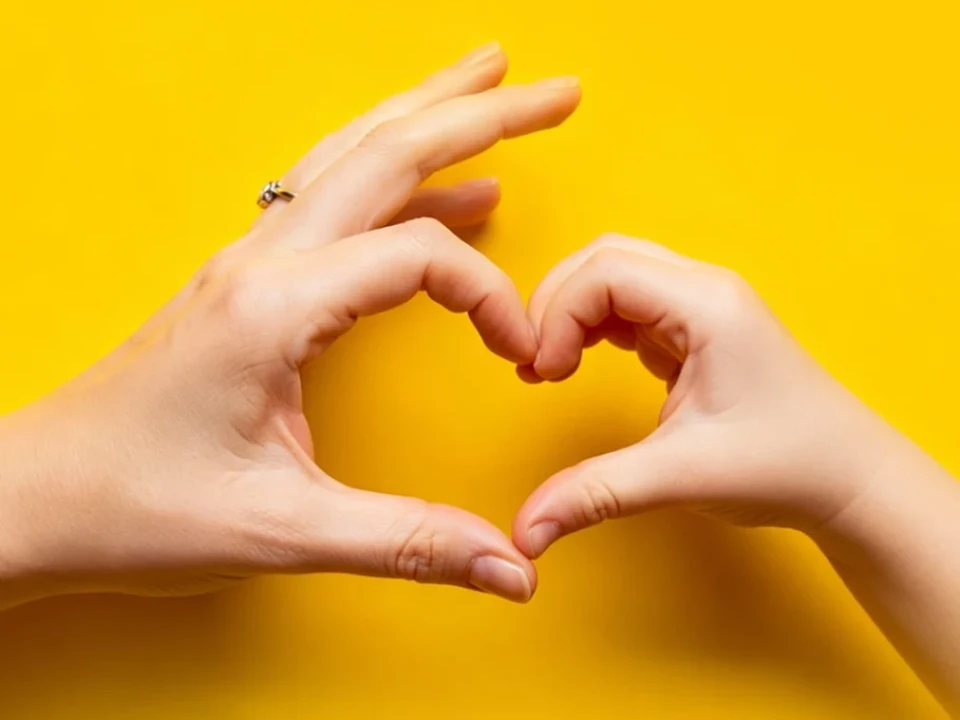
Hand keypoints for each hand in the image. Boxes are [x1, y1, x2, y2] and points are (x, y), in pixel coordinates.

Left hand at [0, 44, 580, 606]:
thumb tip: (509, 566)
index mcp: (272, 308)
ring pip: (353, 157)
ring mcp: (249, 264)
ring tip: (493, 88)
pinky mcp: (249, 283)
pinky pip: (335, 203)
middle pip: (385, 153)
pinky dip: (397, 182)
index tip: (522, 353)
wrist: (33, 498)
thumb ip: (407, 542)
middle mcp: (260, 264)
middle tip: (555, 90)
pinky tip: (445, 194)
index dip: (490, 298)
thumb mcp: (280, 531)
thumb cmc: (133, 507)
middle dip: (479, 114)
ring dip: (429, 118)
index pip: (416, 258)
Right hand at [513, 234, 899, 556]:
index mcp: (708, 306)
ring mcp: (701, 306)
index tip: (541, 373)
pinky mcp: (695, 329)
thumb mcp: (683, 476)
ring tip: (548, 365)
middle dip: (556, 304)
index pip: (606, 273)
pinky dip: (592, 325)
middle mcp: (704, 291)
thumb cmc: (785, 465)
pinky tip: (577, 362)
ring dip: (571, 312)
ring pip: (613, 275)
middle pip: (603, 259)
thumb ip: (597, 493)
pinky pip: (629, 305)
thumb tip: (526, 531)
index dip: (557, 315)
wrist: (846, 480)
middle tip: (533, 363)